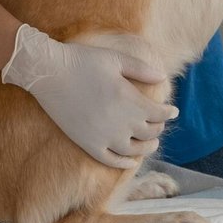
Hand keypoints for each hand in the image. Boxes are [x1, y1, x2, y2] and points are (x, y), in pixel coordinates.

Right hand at [1, 23, 177, 167]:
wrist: (49, 72)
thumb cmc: (83, 61)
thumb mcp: (116, 59)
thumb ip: (141, 69)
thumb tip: (163, 78)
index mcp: (129, 100)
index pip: (159, 114)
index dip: (169, 113)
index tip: (173, 111)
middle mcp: (120, 122)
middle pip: (149, 133)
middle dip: (159, 128)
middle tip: (160, 123)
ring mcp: (103, 136)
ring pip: (134, 150)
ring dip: (147, 147)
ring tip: (152, 143)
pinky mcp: (88, 144)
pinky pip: (111, 160)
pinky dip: (125, 163)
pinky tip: (132, 162)